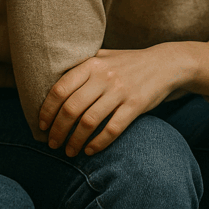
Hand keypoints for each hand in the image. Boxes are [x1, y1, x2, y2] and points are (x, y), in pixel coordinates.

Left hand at [38, 45, 183, 156]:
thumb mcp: (104, 56)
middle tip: (52, 143)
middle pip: (71, 109)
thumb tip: (50, 82)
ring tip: (69, 151)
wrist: (164, 64)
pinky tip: (90, 150)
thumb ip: (82, 66)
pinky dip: (98, 143)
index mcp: (92, 63)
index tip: (43, 125)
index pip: (60, 89)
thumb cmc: (128, 63)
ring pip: (89, 122)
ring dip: (74, 141)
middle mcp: (104, 76)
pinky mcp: (135, 105)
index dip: (47, 110)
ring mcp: (121, 91)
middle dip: (57, 131)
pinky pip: (112, 129)